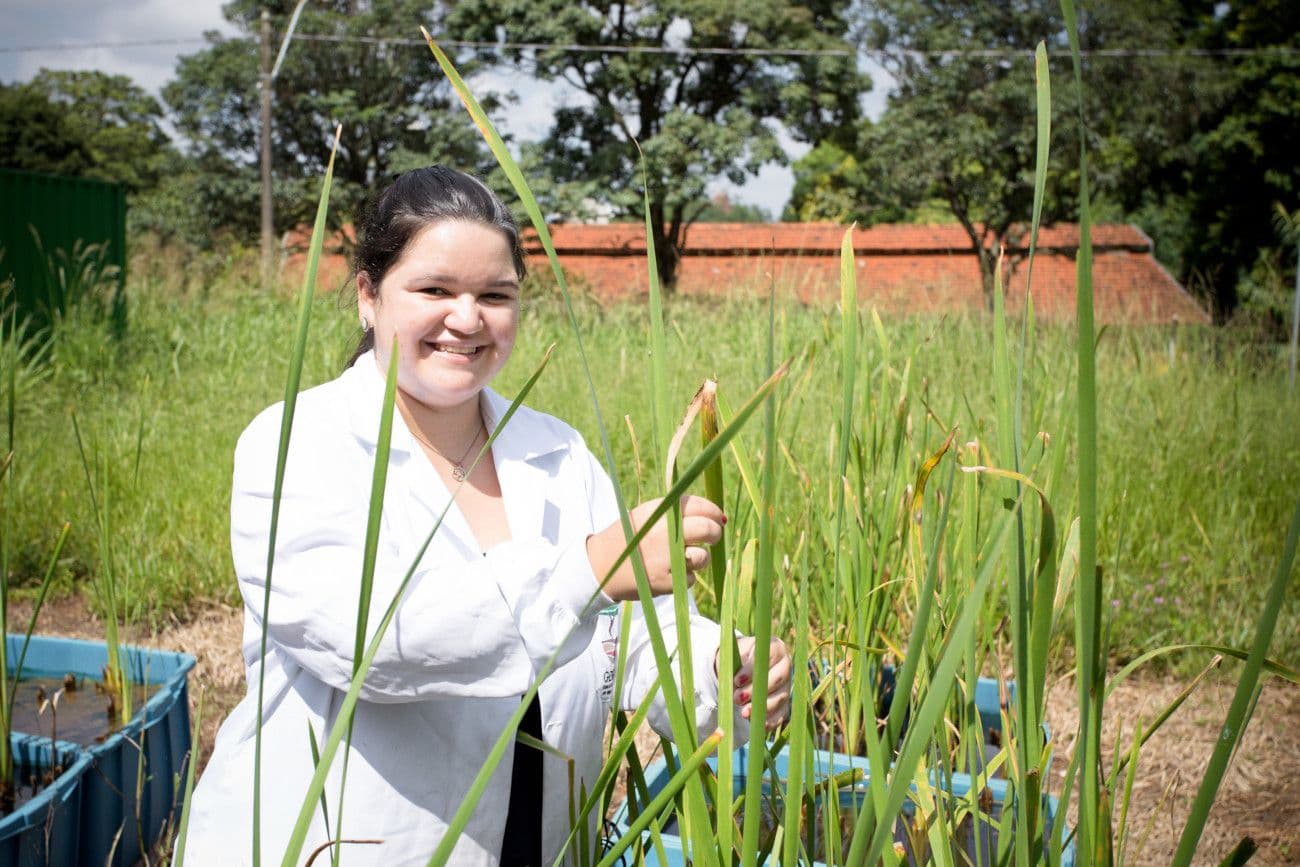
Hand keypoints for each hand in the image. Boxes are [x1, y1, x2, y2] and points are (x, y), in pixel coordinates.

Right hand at [587, 495, 724, 601]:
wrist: (600, 567)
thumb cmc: (628, 538)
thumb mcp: (646, 516)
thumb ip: (676, 512)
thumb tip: (717, 517)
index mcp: (659, 512)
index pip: (698, 505)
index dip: (714, 511)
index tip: (718, 517)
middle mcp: (664, 533)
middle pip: (708, 530)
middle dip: (715, 533)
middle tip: (712, 537)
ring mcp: (666, 559)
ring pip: (703, 557)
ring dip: (699, 559)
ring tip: (682, 558)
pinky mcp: (666, 582)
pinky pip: (690, 579)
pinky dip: (683, 577)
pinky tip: (666, 573)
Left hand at [719, 637, 790, 730]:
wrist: (739, 671)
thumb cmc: (736, 660)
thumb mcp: (732, 655)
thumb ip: (734, 664)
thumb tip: (735, 682)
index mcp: (775, 647)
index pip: (769, 655)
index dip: (754, 669)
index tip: (737, 680)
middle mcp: (785, 665)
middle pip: (778, 678)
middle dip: (757, 690)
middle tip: (738, 698)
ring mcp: (787, 685)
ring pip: (780, 697)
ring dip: (762, 707)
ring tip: (744, 713)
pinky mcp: (785, 703)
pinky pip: (782, 713)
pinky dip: (771, 720)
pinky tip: (760, 725)